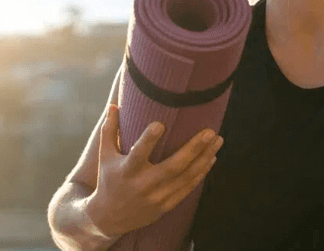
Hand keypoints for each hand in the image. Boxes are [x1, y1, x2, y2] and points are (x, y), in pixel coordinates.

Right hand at [84, 104, 223, 237]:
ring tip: (218, 140)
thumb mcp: (105, 156)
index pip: (138, 153)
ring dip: (205, 158)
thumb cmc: (108, 180)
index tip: (161, 123)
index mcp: (127, 170)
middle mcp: (144, 185)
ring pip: (187, 177)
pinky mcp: (166, 205)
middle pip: (173, 166)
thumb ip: (109, 130)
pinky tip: (212, 158)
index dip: (148, 139)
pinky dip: (202, 173)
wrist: (109, 218)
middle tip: (210, 132)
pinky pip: (188, 188)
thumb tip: (115, 105)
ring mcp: (157, 197)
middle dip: (194, 148)